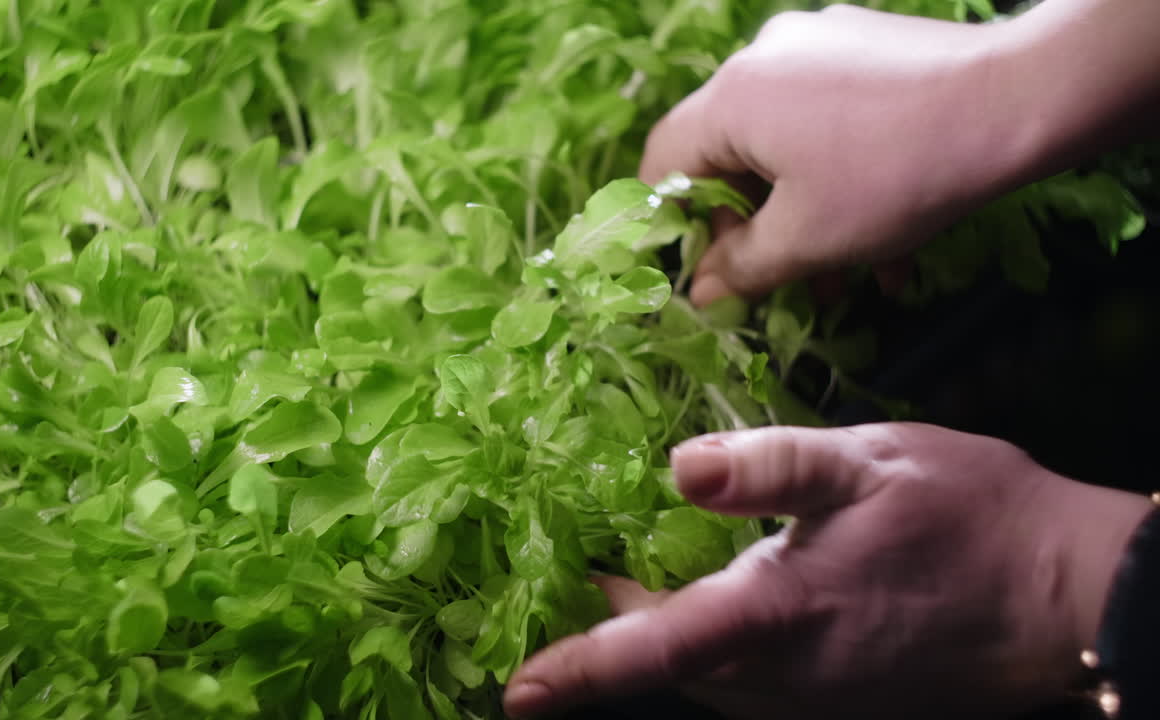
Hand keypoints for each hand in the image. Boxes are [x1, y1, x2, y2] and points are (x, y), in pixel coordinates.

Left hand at [504, 424, 1152, 718]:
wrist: (1069, 596)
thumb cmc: (972, 518)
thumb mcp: (870, 462)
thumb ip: (769, 466)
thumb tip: (678, 468)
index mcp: (781, 616)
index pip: (656, 650)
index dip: (580, 669)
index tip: (518, 692)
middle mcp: (789, 679)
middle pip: (674, 667)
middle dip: (617, 634)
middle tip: (584, 572)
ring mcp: (819, 703)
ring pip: (714, 680)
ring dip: (668, 642)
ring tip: (643, 581)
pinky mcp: (846, 705)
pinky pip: (756, 686)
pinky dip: (718, 651)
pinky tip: (730, 601)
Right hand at [639, 6, 1035, 303]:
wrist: (1016, 102)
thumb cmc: (894, 175)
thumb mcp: (808, 239)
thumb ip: (740, 268)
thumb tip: (700, 292)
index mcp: (731, 98)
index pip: (665, 164)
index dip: (675, 226)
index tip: (709, 271)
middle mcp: (763, 58)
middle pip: (727, 154)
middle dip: (751, 227)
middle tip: (779, 280)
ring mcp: (817, 45)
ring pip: (782, 143)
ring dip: (800, 213)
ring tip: (842, 276)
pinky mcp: (864, 47)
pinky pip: (826, 119)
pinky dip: (837, 174)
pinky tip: (884, 233)